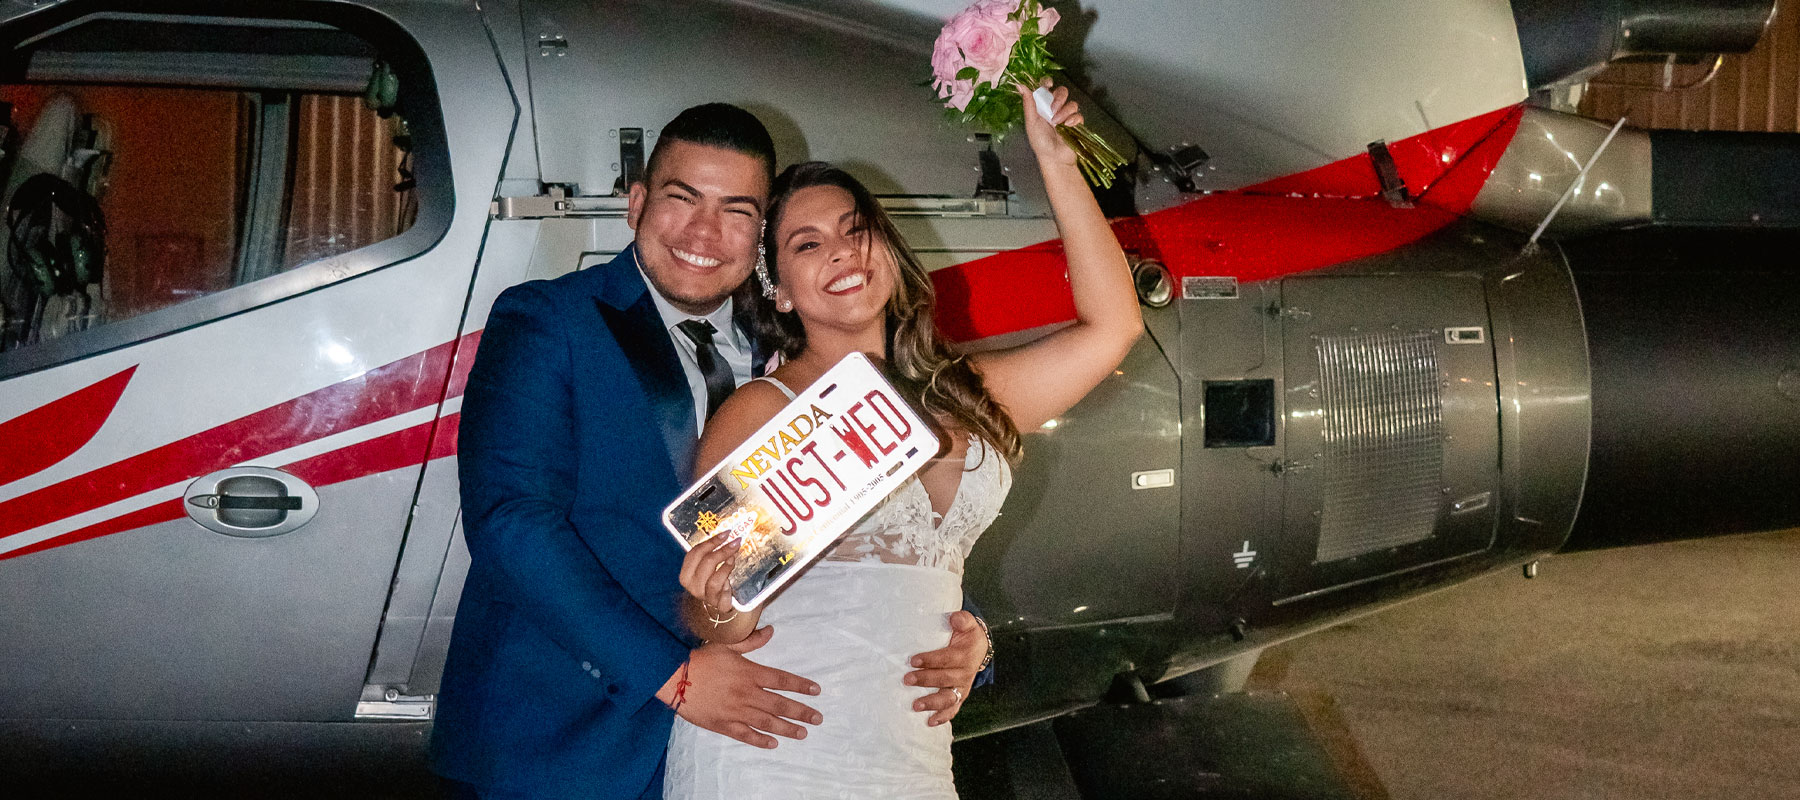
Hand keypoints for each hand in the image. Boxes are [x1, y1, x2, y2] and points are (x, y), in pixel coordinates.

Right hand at [666, 626, 822, 748]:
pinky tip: (773, 744)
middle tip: (818, 718)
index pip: (782, 680)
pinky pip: (745, 734)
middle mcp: (747, 693)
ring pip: (767, 722)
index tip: (816, 691)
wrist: (675, 678)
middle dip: (801, 712)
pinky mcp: (723, 724)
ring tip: (802, 733)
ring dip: (787, 728)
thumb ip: (751, 641)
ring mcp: (736, 711)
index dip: (801, 686)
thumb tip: (771, 631)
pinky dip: (760, 740)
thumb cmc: (701, 658)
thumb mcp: (728, 646)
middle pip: (780, 705)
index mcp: (750, 673)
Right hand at [678, 533, 739, 615]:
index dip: (711, 541)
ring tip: (734, 560)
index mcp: (686, 574)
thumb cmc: (714, 582)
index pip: (695, 553)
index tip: (726, 533)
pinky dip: (728, 588)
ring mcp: (705, 597)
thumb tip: (726, 536)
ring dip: (726, 567)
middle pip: (706, 563)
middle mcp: (693, 586)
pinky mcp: (719, 606)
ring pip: (714, 580)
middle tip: (736, 543)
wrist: (721, 607)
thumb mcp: (708, 568)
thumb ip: (711, 554)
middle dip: (722, 550)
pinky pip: (723, 596)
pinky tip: (731, 583)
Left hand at [904, 610, 986, 726]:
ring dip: (932, 703)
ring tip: (915, 705)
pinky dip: (943, 717)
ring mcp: (962, 688)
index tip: (913, 660)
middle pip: (945, 679)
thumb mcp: (968, 624)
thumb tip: (954, 618)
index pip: (946, 658)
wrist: (979, 650)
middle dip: (925, 680)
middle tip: (906, 679)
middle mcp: (964, 674)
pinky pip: (952, 710)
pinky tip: (930, 722)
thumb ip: (962, 619)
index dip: (930, 660)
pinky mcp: (959, 697)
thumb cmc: (967, 636)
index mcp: (965, 656)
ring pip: (948, 698)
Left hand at [1017, 78, 1082, 168]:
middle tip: (1053, 109)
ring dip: (1065, 111)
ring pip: (1071, 103)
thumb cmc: (1040, 142)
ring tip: (1057, 123)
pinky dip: (1074, 119)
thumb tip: (1019, 85)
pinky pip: (1078, 115)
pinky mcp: (1076, 124)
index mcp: (1042, 106)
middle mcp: (1055, 108)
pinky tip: (1067, 126)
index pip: (1046, 88)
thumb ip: (1028, 103)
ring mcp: (1066, 116)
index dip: (1048, 82)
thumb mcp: (1031, 122)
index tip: (1048, 83)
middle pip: (1062, 91)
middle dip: (1059, 98)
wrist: (1053, 158)